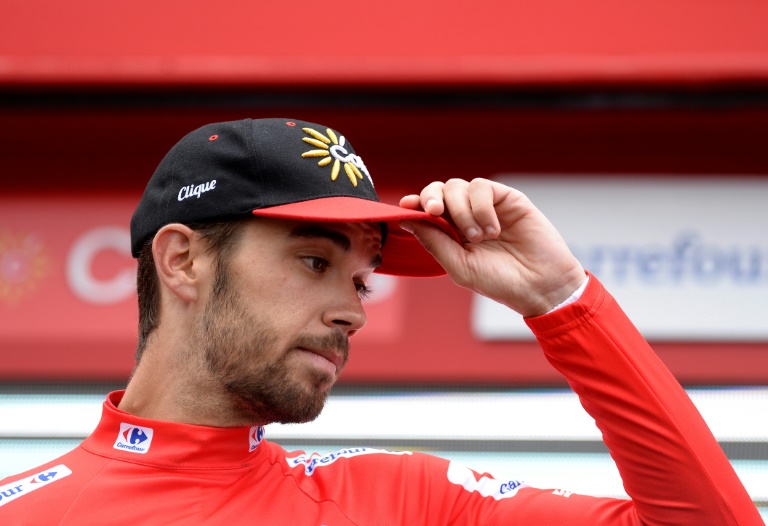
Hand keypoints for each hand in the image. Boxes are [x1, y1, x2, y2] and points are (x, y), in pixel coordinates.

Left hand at [399, 178, 585, 316]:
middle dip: (431, 197)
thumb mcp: (460, 266)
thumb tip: (407, 219)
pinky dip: (481, 207)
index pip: (426, 209)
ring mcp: (486, 206)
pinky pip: (482, 187)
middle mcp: (466, 216)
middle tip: (435, 212)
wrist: (541, 285)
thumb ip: (434, 242)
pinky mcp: (507, 198)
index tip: (407, 205)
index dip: (415, 203)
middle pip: (439, 190)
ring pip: (458, 186)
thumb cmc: (500, 282)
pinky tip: (492, 229)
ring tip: (479, 237)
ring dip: (462, 210)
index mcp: (450, 233)